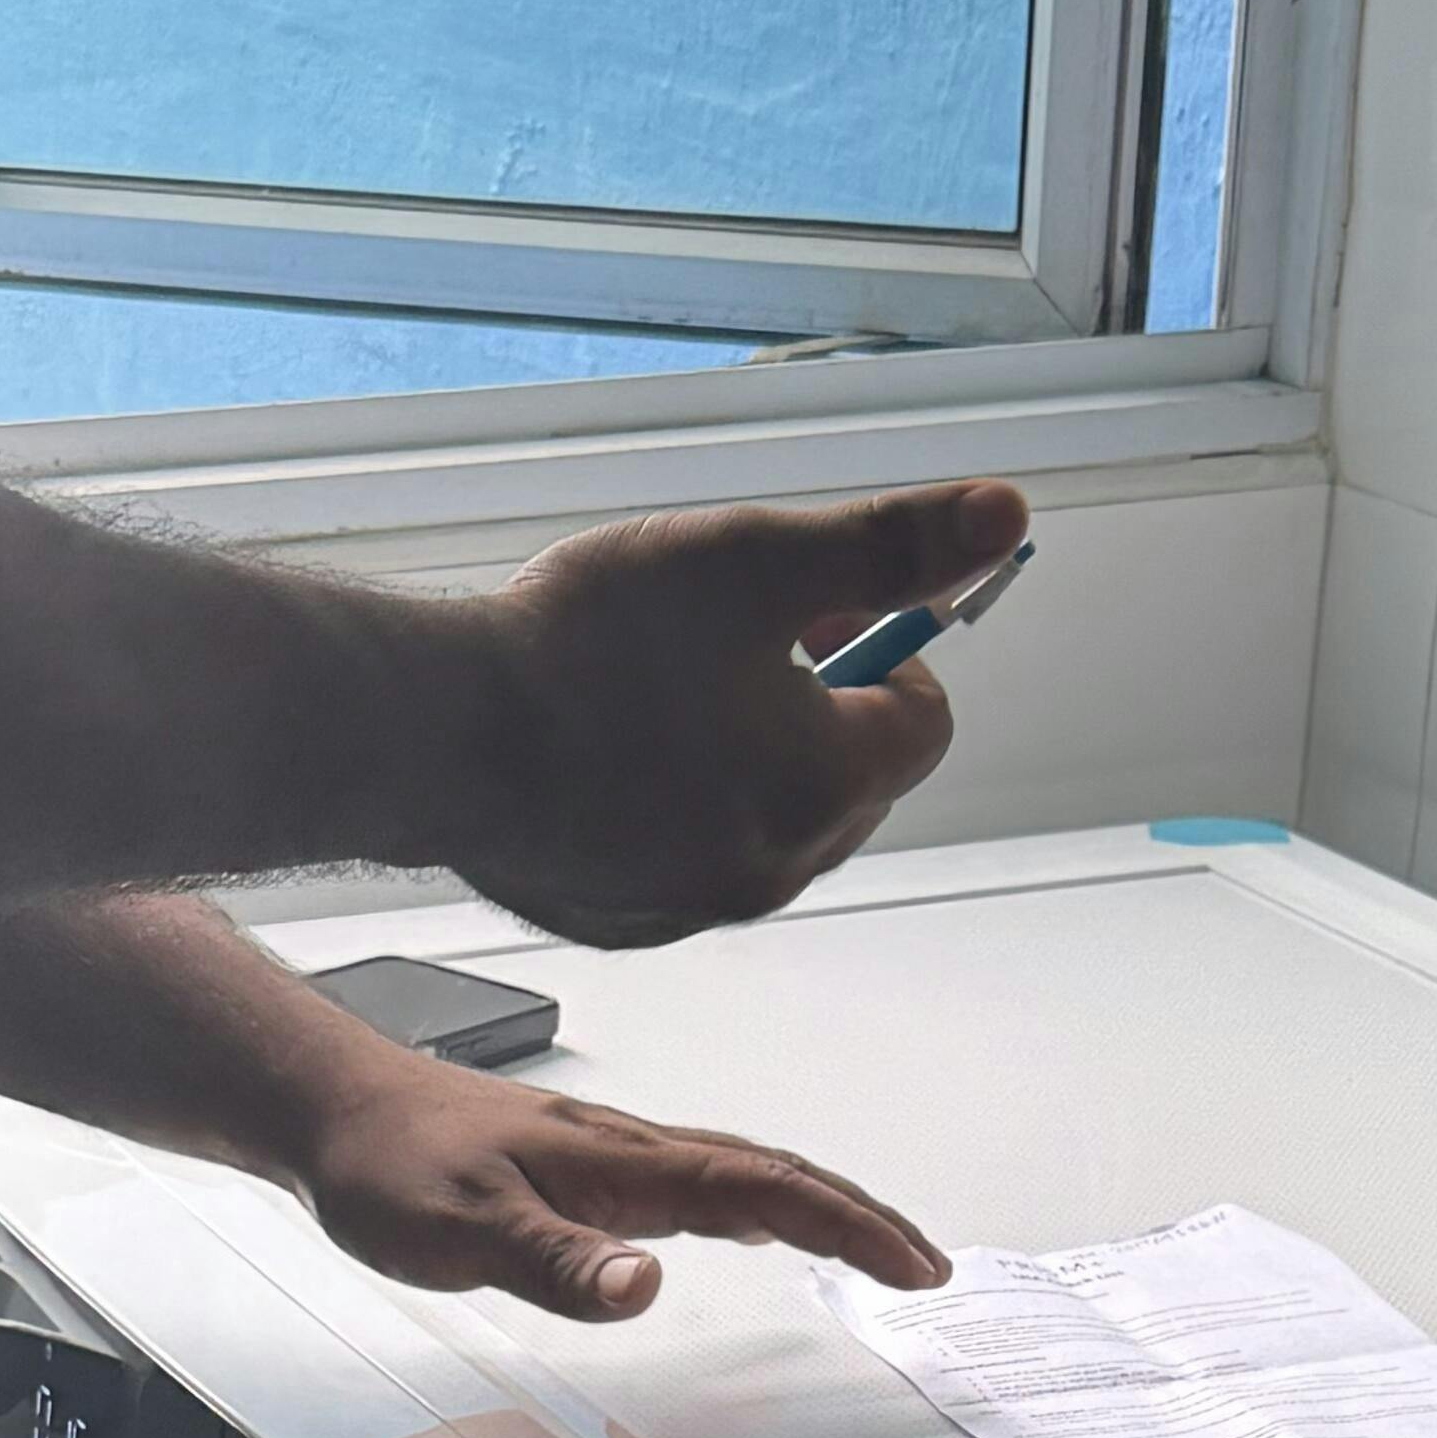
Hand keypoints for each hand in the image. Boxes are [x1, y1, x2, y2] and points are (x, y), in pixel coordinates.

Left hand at [291, 1042, 948, 1328]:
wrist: (332, 1108)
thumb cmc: (386, 1165)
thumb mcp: (458, 1231)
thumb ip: (553, 1262)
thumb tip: (643, 1288)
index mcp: (617, 1165)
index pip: (761, 1188)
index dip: (845, 1226)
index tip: (909, 1263)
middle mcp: (629, 1152)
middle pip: (775, 1173)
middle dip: (860, 1218)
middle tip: (924, 1265)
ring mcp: (614, 1158)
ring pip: (745, 1174)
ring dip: (820, 1208)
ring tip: (876, 1248)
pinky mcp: (590, 1169)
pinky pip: (703, 1181)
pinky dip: (761, 1203)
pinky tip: (760, 1224)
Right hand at [440, 478, 1030, 950]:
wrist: (436, 732)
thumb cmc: (588, 645)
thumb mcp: (756, 560)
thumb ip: (887, 545)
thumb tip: (999, 517)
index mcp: (828, 785)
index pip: (922, 719)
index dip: (882, 647)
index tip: (817, 610)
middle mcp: (776, 867)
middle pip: (849, 781)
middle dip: (813, 708)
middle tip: (731, 642)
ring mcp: (694, 905)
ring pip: (765, 821)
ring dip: (742, 756)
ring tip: (657, 692)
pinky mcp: (622, 920)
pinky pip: (683, 860)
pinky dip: (670, 808)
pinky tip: (604, 751)